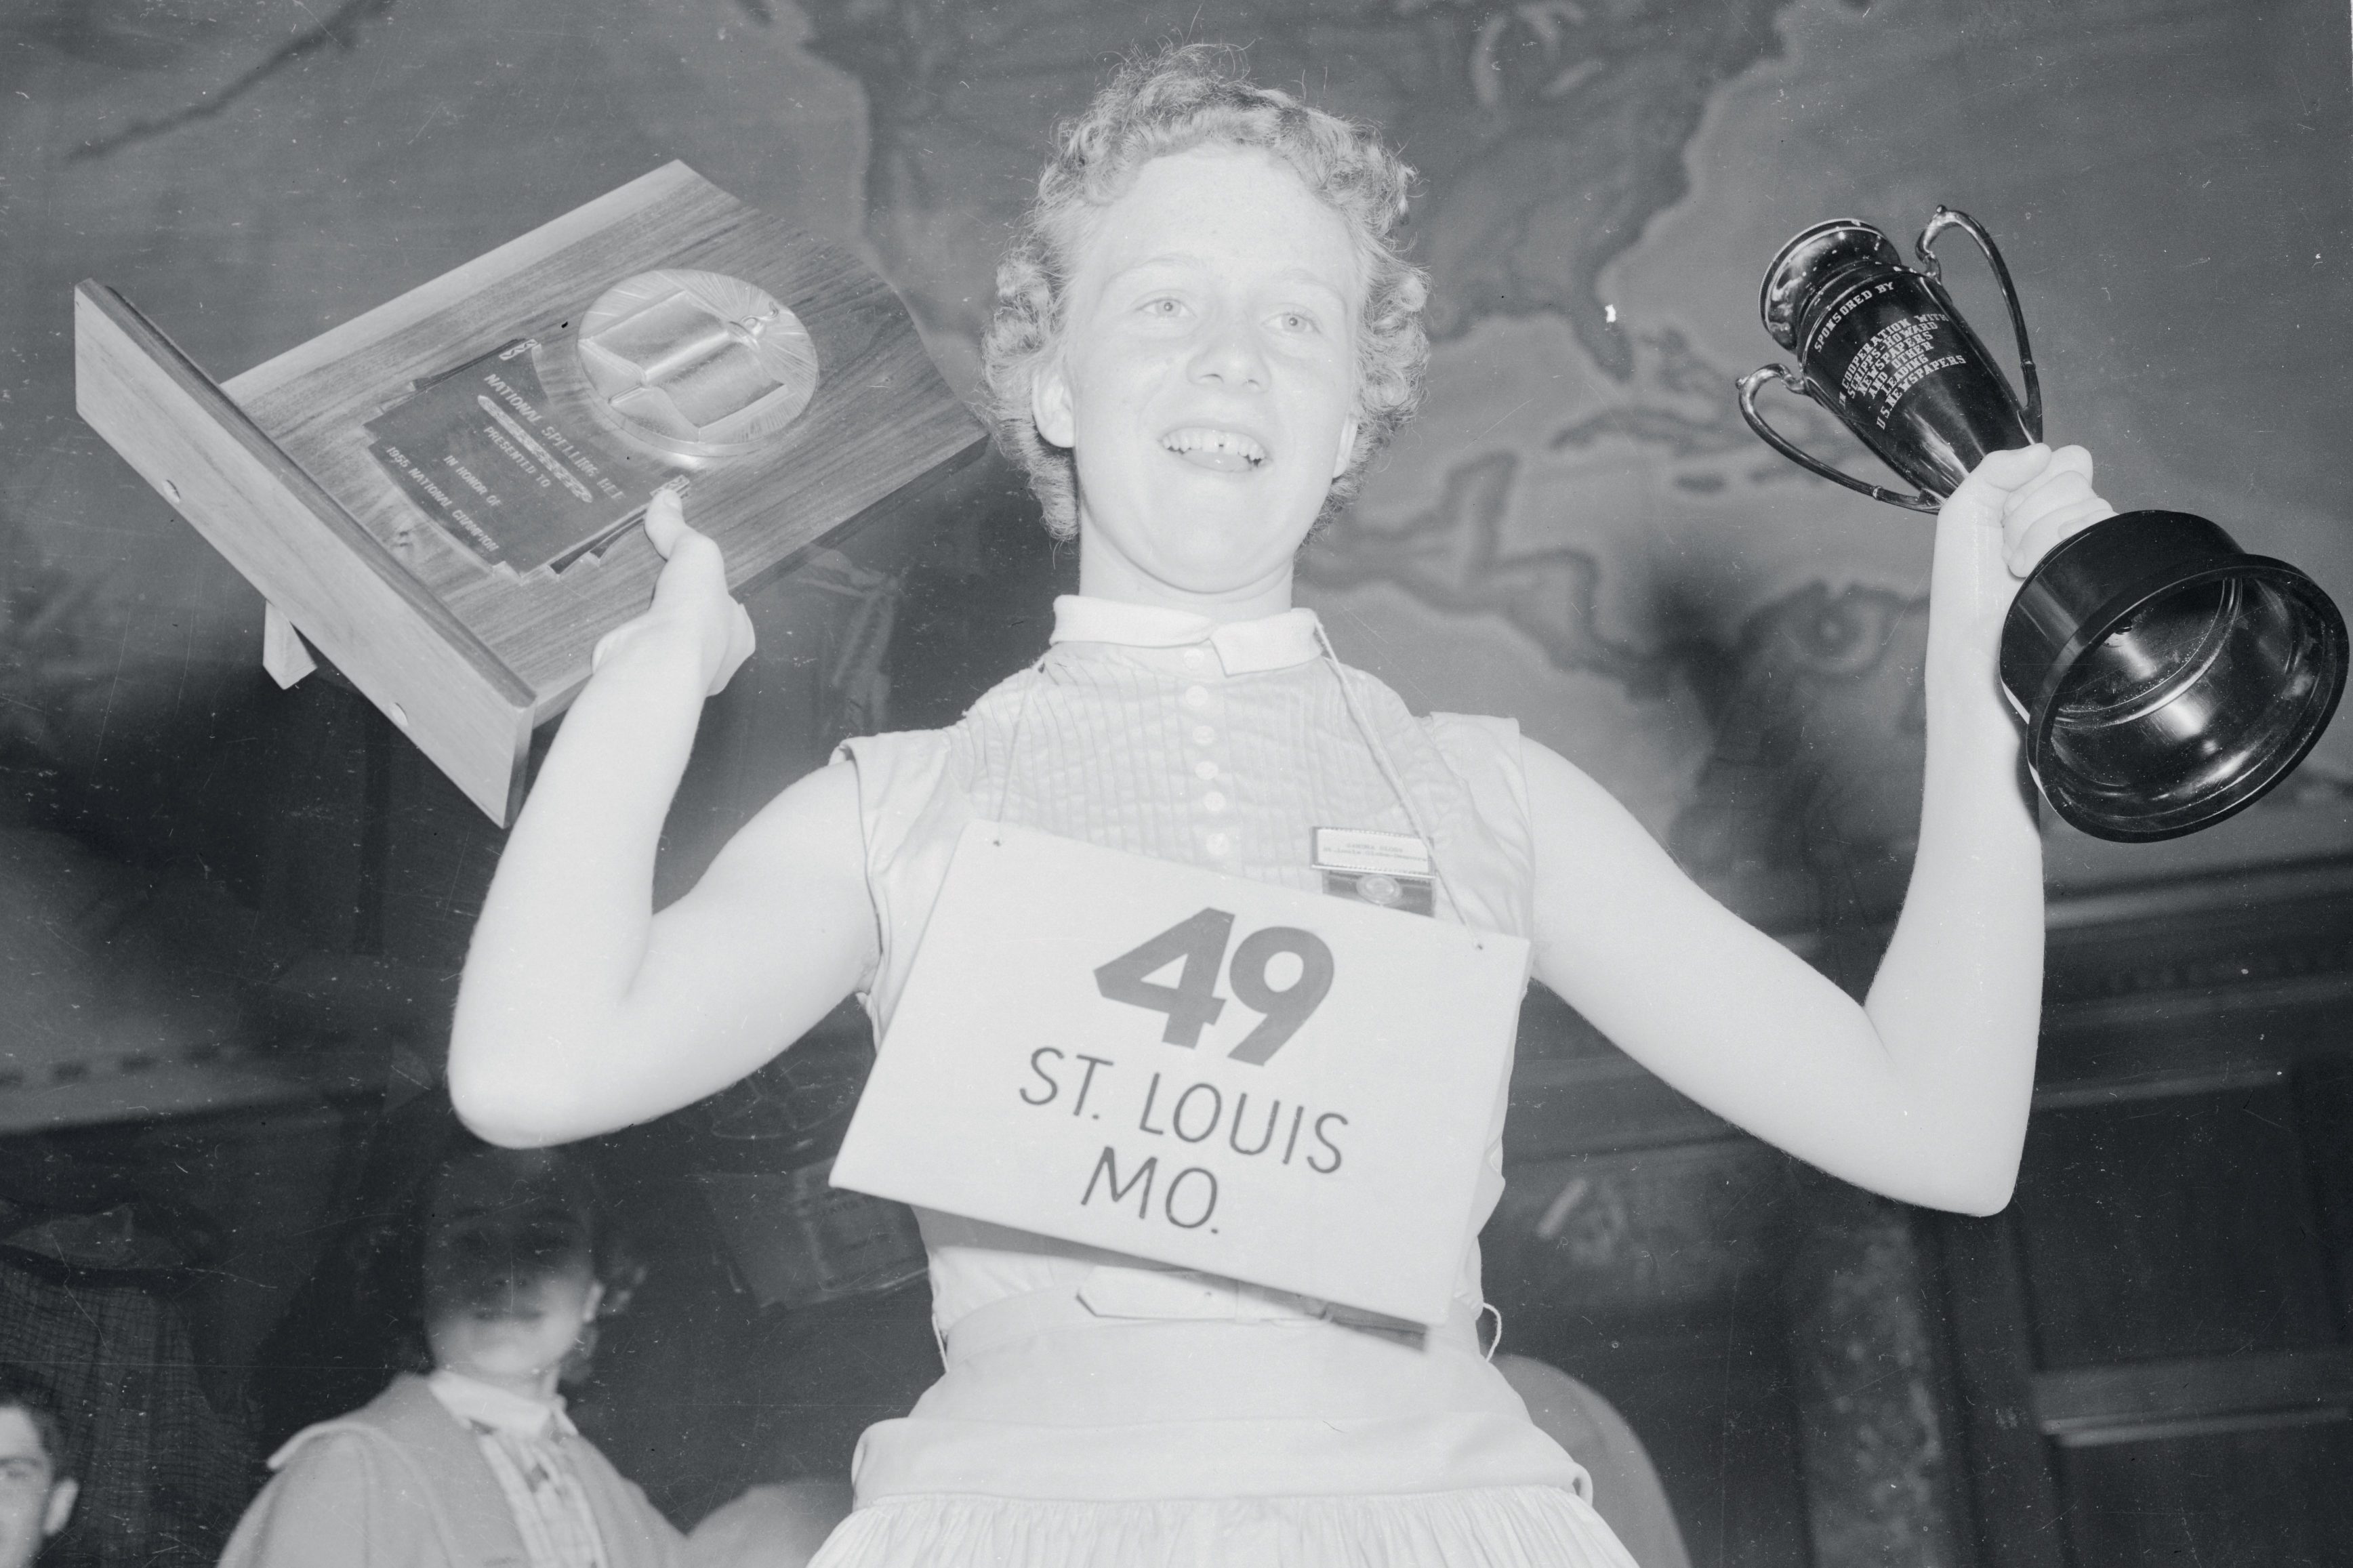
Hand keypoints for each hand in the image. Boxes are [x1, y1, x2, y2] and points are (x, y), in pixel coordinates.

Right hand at [591, 486, 756, 694]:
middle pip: (693, 622)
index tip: (689, 570)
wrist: (656, 659)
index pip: (727, 606)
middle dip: (676, 602)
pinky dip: (620, 630)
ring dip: (645, 617)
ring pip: (662, 636)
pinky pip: (633, 646)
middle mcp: (713, 660)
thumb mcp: (697, 553)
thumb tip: (665, 497)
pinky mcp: (642, 675)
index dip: (710, 586)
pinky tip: (607, 611)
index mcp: (738, 636)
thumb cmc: (694, 611)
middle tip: (653, 576)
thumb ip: (679, 529)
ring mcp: (676, 673)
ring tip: (625, 588)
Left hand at [1930, 444, 2116, 657]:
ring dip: (2037, 536)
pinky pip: (2104, 526)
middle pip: (2074, 479)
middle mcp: (2068, 517)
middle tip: (2005, 547)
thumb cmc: (1966, 585)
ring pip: (2089, 503)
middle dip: (2027, 514)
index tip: (2005, 512)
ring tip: (2017, 567)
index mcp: (2039, 500)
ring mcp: (2087, 542)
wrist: (1975, 639)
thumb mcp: (1964, 512)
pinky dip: (2061, 543)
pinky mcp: (2103, 563)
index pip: (2065, 460)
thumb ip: (1995, 469)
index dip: (2032, 483)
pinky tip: (2040, 570)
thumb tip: (2041, 450)